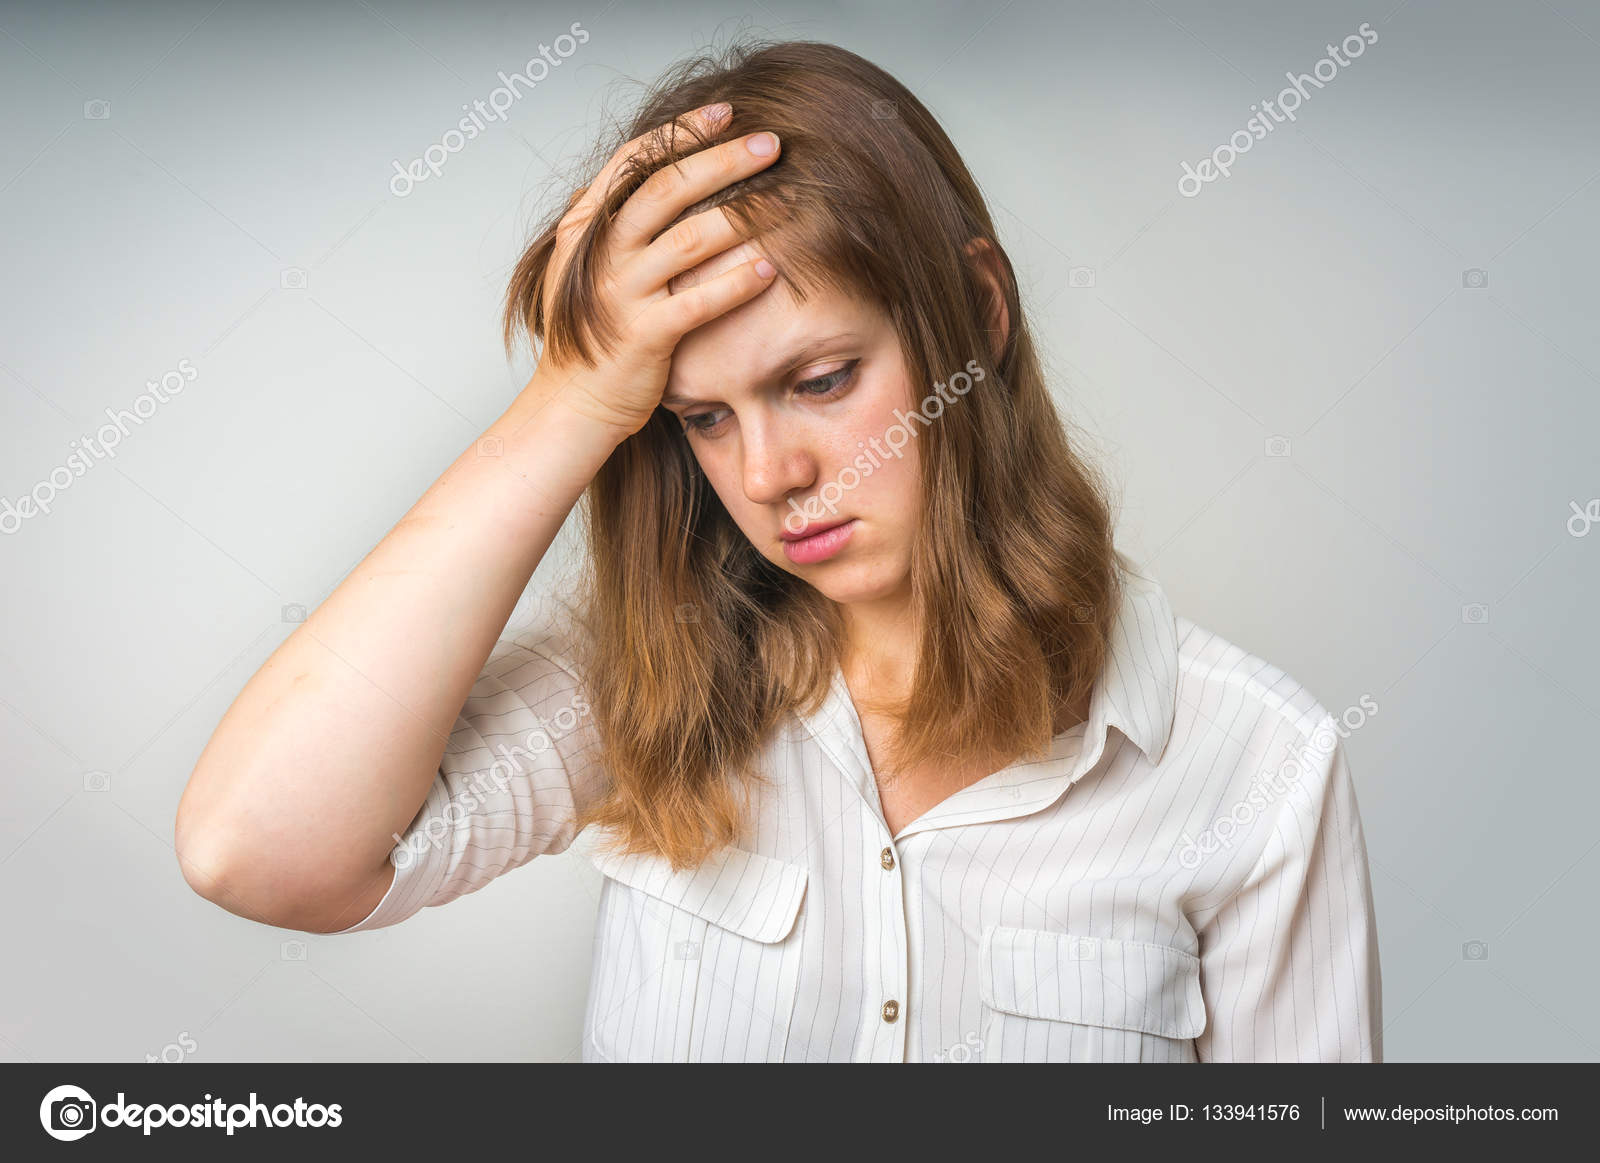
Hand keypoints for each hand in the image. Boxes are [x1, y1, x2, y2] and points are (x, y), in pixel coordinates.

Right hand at [534, 103, 782, 437]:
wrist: (573, 404)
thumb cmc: (589, 334)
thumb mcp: (579, 268)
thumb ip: (597, 223)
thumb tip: (609, 181)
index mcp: (586, 227)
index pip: (635, 161)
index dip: (683, 132)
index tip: (727, 112)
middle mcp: (600, 253)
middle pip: (667, 188)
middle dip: (724, 160)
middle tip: (771, 145)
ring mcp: (620, 293)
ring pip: (689, 239)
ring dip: (743, 215)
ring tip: (787, 200)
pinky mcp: (643, 335)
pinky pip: (699, 301)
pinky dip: (738, 283)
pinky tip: (772, 268)